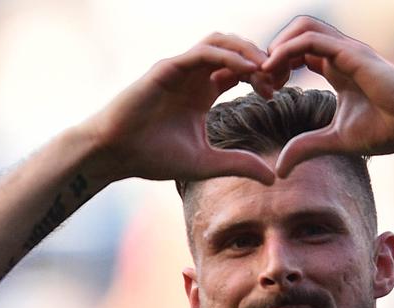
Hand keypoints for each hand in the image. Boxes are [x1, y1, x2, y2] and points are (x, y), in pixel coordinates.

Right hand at [83, 33, 276, 184]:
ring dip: (247, 51)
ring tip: (266, 69)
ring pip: (221, 42)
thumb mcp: (206, 163)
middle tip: (278, 78)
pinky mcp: (167, 68)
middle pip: (235, 50)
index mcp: (203, 92)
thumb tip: (273, 178)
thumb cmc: (153, 157)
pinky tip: (247, 70)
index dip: (262, 77)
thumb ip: (238, 165)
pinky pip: (203, 53)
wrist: (115, 154)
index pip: (240, 71)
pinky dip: (228, 57)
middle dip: (260, 59)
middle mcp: (194, 76)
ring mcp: (180, 69)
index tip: (278, 93)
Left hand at [261, 16, 393, 176]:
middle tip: (263, 81)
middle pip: (296, 32)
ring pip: (301, 28)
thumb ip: (306, 147)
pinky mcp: (351, 53)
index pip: (299, 52)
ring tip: (266, 74)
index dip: (277, 66)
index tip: (266, 91)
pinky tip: (273, 70)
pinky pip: (311, 40)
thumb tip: (279, 168)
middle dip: (273, 51)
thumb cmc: (388, 130)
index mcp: (337, 68)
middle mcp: (341, 53)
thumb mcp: (336, 140)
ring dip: (277, 47)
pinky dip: (286, 50)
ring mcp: (347, 50)